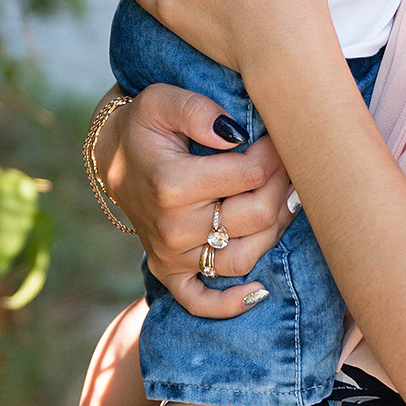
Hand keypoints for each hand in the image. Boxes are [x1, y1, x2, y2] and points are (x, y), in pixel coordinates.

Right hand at [96, 82, 294, 317]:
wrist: (113, 157)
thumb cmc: (144, 125)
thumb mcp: (160, 101)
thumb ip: (197, 110)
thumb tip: (236, 134)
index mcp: (172, 184)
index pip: (250, 175)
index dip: (274, 153)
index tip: (280, 136)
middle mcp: (172, 227)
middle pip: (255, 217)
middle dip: (282, 185)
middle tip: (292, 163)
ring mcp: (170, 254)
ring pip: (242, 258)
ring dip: (276, 231)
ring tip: (288, 201)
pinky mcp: (169, 271)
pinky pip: (199, 301)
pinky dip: (230, 304)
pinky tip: (259, 292)